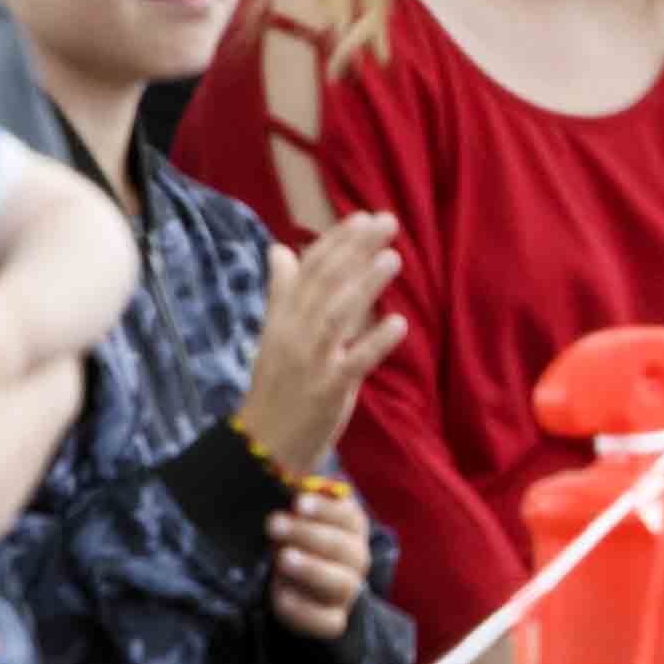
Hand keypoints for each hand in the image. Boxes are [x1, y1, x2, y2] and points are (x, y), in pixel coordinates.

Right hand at [238, 212, 404, 475]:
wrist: (264, 447)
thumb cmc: (277, 388)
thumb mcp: (274, 337)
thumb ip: (281, 293)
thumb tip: (279, 249)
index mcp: (281, 318)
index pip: (309, 269)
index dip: (336, 241)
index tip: (363, 217)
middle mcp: (294, 334)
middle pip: (325, 282)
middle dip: (356, 249)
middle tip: (388, 222)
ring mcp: (311, 362)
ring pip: (337, 314)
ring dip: (365, 284)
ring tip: (393, 258)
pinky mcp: (329, 390)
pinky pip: (355, 361)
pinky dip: (376, 341)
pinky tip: (398, 323)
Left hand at [269, 474, 371, 639]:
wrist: (303, 591)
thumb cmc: (297, 541)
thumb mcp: (298, 519)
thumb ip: (295, 503)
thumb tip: (280, 478)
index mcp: (351, 529)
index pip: (349, 517)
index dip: (326, 509)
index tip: (298, 501)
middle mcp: (356, 560)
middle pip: (344, 548)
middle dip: (308, 535)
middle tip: (274, 524)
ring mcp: (347, 593)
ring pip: (340, 583)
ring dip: (311, 569)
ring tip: (282, 558)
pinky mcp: (332, 621)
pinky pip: (326, 621)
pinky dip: (304, 609)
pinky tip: (281, 594)